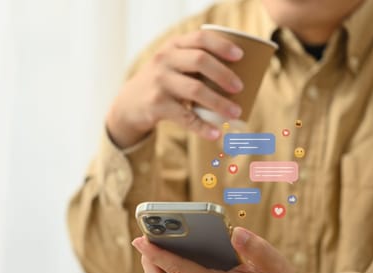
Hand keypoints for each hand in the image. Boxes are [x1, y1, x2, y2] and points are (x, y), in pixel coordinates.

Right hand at [107, 30, 244, 147]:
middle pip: (200, 61)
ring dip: (219, 102)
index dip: (222, 46)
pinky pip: (185, 117)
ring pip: (195, 90)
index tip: (240, 56)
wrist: (130, 103)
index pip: (200, 39)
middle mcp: (164, 61)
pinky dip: (203, 127)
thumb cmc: (163, 81)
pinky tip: (216, 133)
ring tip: (235, 113)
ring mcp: (160, 83)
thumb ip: (196, 62)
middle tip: (240, 87)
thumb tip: (242, 76)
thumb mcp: (173, 63)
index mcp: (173, 46)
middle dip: (224, 74)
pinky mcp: (157, 105)